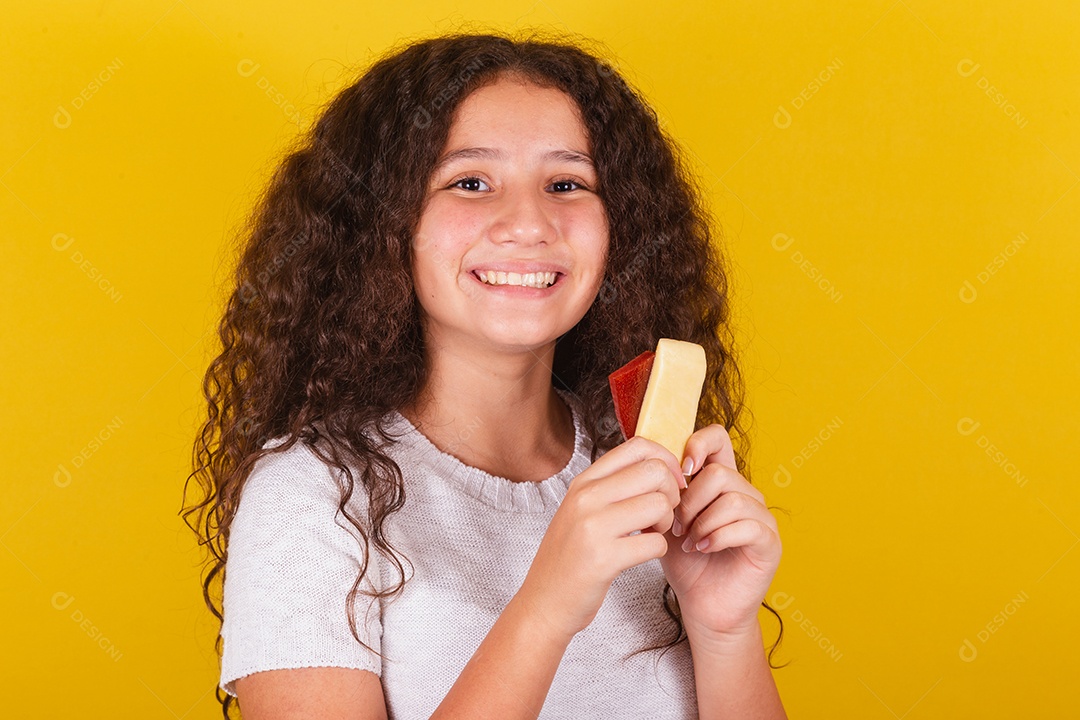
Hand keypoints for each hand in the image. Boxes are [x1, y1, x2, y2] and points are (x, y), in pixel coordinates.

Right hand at [518, 435, 683, 640]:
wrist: (543, 603)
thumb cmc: (569, 558)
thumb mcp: (581, 511)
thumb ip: (612, 486)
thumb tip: (658, 467)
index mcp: (583, 482)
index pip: (638, 446)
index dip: (665, 460)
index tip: (669, 482)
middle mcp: (586, 498)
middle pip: (655, 472)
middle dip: (671, 494)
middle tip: (661, 514)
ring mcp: (593, 527)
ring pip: (659, 505)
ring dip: (666, 523)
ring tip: (650, 534)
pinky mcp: (604, 559)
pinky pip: (655, 543)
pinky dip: (658, 550)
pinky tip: (641, 555)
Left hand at [658, 424, 781, 641]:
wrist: (702, 606)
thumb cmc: (686, 563)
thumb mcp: (666, 520)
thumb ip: (663, 492)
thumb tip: (647, 465)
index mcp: (722, 482)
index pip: (718, 438)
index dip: (697, 445)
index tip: (679, 472)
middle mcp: (746, 494)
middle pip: (720, 473)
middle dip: (690, 501)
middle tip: (677, 526)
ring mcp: (762, 517)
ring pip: (732, 499)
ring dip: (702, 522)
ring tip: (689, 541)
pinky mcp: (770, 542)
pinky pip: (747, 525)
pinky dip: (717, 537)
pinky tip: (702, 549)